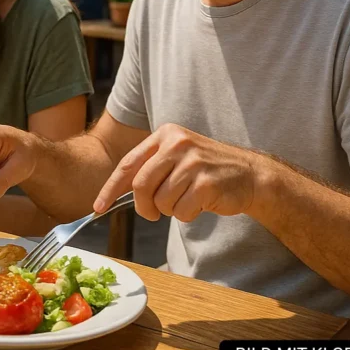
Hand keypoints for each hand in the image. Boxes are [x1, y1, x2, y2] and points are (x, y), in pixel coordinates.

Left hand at [94, 123, 260, 221]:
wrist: (251, 175)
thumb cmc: (207, 170)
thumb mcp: (176, 158)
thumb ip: (149, 169)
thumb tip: (115, 192)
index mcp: (166, 135)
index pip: (128, 164)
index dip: (110, 188)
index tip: (98, 207)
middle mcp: (178, 144)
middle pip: (141, 185)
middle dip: (143, 206)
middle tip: (153, 213)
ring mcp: (194, 162)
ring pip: (161, 201)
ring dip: (170, 210)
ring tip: (186, 200)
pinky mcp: (207, 183)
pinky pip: (181, 211)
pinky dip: (187, 215)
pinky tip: (200, 204)